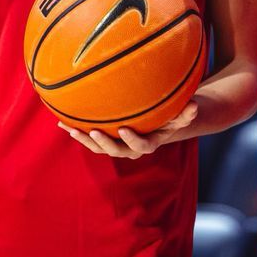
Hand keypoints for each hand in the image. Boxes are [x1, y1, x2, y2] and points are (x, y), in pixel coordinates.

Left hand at [58, 102, 197, 158]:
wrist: (158, 125)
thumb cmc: (171, 117)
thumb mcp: (180, 115)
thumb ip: (187, 113)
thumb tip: (195, 105)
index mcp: (148, 143)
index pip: (140, 147)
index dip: (132, 140)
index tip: (124, 129)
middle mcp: (130, 149)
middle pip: (115, 150)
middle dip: (103, 143)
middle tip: (93, 131)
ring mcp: (116, 145)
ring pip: (99, 147)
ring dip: (84, 139)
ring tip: (70, 129)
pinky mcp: (105, 140)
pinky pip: (90, 138)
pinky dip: (77, 130)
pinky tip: (61, 121)